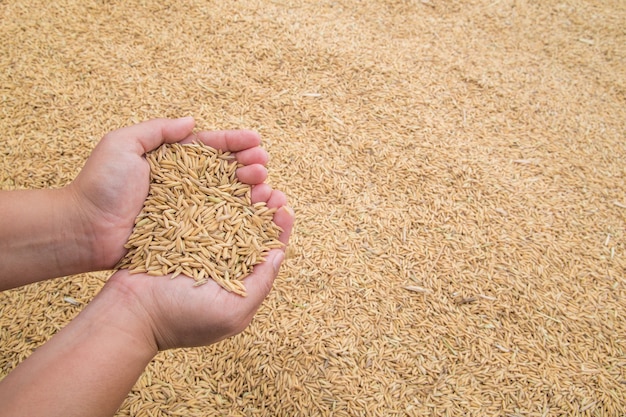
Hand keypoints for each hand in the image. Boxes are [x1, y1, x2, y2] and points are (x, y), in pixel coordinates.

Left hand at [67, 117, 270, 270]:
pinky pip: (218, 223)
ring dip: (250, 189)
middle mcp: (184, 183)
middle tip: (262, 166)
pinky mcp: (188, 233)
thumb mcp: (121, 144)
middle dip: (249, 164)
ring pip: (227, 195)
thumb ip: (157, 130)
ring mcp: (187, 209)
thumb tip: (192, 121)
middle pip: (224, 170)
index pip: (209, 147)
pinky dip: (240, 217)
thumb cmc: (100, 185)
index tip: (256, 140)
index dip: (234, 142)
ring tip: (265, 186)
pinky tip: (257, 212)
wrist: (84, 230)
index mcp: (171, 160)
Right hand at [102, 185, 293, 349]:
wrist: (129, 313)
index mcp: (238, 281)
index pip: (265, 252)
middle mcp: (221, 261)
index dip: (277, 230)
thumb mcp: (233, 312)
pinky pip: (198, 210)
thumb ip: (261, 284)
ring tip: (252, 179)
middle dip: (262, 208)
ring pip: (226, 215)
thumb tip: (279, 254)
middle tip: (269, 188)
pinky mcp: (176, 233)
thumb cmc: (181, 319)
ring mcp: (198, 246)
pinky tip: (222, 179)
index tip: (285, 208)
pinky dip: (212, 194)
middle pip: (248, 229)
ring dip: (241, 197)